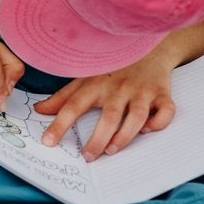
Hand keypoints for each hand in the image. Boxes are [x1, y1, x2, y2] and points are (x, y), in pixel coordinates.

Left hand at [33, 48, 176, 158]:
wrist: (147, 46)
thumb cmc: (111, 67)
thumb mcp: (85, 77)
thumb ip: (62, 97)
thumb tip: (38, 110)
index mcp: (96, 83)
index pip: (74, 104)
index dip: (60, 124)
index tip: (48, 142)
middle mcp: (119, 87)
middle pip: (109, 116)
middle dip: (97, 139)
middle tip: (87, 157)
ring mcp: (142, 90)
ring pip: (137, 116)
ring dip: (125, 135)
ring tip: (111, 150)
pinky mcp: (162, 93)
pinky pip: (165, 111)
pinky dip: (159, 122)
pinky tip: (148, 131)